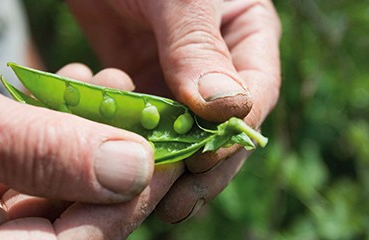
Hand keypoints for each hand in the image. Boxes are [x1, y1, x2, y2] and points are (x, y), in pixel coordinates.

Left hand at [66, 0, 281, 221]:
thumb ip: (197, 45)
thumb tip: (225, 110)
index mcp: (245, 35)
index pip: (252, 95)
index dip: (231, 133)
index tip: (203, 160)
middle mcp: (217, 60)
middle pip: (218, 126)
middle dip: (200, 166)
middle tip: (176, 204)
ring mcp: (176, 74)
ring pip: (178, 132)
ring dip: (164, 166)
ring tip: (147, 203)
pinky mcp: (137, 79)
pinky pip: (139, 121)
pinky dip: (130, 144)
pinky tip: (116, 167)